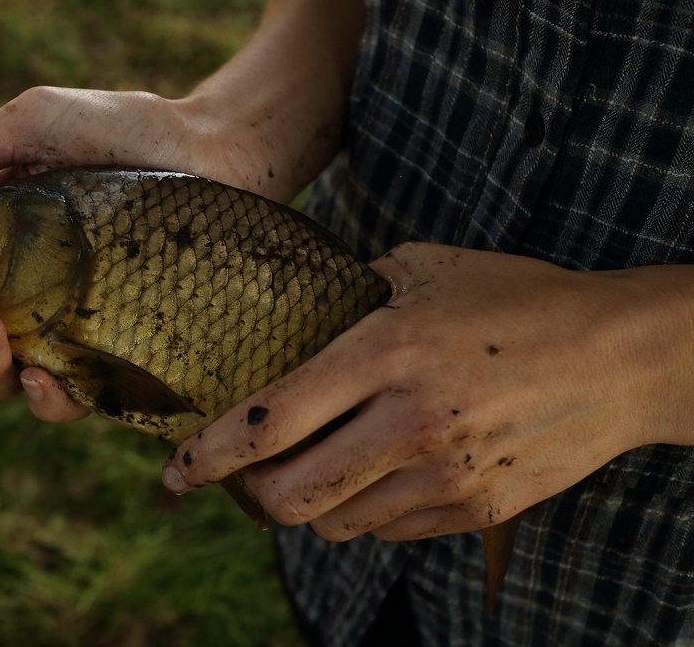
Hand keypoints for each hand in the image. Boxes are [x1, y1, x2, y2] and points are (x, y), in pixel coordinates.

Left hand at [161, 242, 693, 540]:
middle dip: (252, 494)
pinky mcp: (474, 510)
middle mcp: (409, 423)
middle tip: (249, 474)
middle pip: (288, 498)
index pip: (267, 422)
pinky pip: (388, 530)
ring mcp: (445, 476)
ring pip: (335, 524)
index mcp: (385, 353)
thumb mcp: (427, 268)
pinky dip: (366, 511)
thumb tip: (293, 310)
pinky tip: (382, 471)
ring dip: (311, 503)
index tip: (175, 471)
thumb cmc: (518, 299)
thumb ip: (350, 289)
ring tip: (323, 465)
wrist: (621, 357)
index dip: (207, 455)